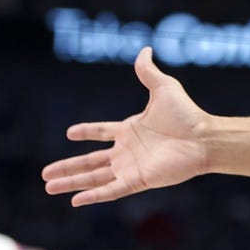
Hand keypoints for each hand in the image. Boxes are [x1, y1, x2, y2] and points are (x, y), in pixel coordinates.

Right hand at [42, 47, 209, 206]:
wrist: (203, 138)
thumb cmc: (187, 114)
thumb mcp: (164, 88)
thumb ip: (149, 72)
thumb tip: (145, 49)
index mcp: (131, 129)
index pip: (102, 132)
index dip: (87, 132)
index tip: (70, 133)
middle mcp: (128, 150)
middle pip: (90, 161)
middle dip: (67, 167)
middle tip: (45, 174)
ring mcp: (132, 167)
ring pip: (95, 177)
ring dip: (71, 182)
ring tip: (48, 187)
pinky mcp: (139, 180)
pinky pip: (111, 191)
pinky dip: (94, 195)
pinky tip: (76, 200)